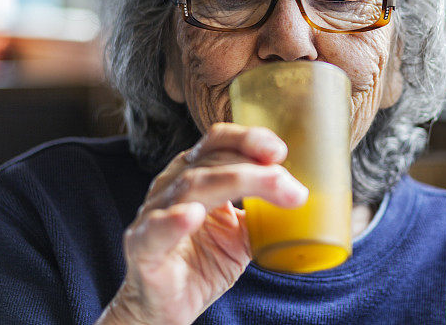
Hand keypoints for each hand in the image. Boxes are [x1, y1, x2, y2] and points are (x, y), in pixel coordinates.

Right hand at [96, 123, 308, 324]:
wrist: (166, 307)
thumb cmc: (202, 262)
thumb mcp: (243, 234)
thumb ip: (266, 213)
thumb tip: (303, 199)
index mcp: (196, 173)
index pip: (219, 141)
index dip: (248, 139)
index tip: (280, 151)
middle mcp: (172, 185)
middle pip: (212, 160)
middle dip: (254, 166)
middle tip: (288, 181)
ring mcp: (154, 214)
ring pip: (192, 186)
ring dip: (234, 182)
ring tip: (271, 187)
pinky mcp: (142, 246)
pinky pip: (155, 229)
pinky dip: (174, 220)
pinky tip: (192, 215)